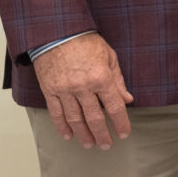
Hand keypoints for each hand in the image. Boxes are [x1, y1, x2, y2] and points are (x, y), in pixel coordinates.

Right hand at [32, 33, 133, 148]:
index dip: (121, 123)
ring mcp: (64, 90)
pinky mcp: (49, 90)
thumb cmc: (85, 41)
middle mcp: (83, 87)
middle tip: (106, 145)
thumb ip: (118, 80)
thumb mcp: (109, 57)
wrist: (56, 31)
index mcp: (101, 77)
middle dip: (102, 134)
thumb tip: (127, 99)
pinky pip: (56, 112)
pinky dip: (62, 126)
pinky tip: (68, 135)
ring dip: (83, 134)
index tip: (124, 133)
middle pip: (94, 118)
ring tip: (89, 144)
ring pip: (75, 119)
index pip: (115, 107)